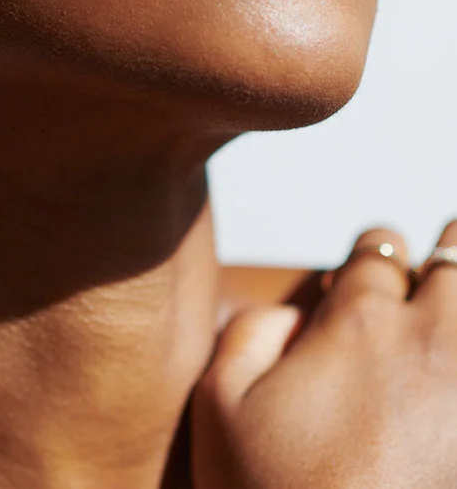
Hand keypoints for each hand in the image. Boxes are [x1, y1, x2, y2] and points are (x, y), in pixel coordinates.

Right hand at [192, 221, 456, 487]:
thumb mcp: (220, 406)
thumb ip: (251, 331)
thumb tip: (298, 313)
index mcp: (360, 322)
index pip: (378, 247)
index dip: (373, 254)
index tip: (372, 272)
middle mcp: (434, 341)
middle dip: (448, 255)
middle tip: (437, 275)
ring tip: (449, 318)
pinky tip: (453, 382)